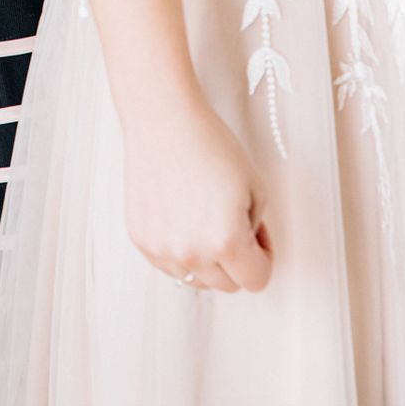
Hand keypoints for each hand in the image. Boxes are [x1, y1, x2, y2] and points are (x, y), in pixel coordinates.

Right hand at [123, 94, 272, 293]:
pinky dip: (179, 248)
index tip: (256, 237)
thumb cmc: (210, 146)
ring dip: (205, 258)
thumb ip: (256, 229)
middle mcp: (193, 253)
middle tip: (231, 223)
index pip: (256, 281)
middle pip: (226, 285)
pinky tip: (180, 214)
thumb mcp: (256, 187)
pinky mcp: (141, 239)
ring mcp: (163, 249)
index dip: (263, 258)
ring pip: (196, 278)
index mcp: (227, 242)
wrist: (163, 121)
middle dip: (235, 260)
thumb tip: (246, 249)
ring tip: (202, 217)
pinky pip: (168, 263)